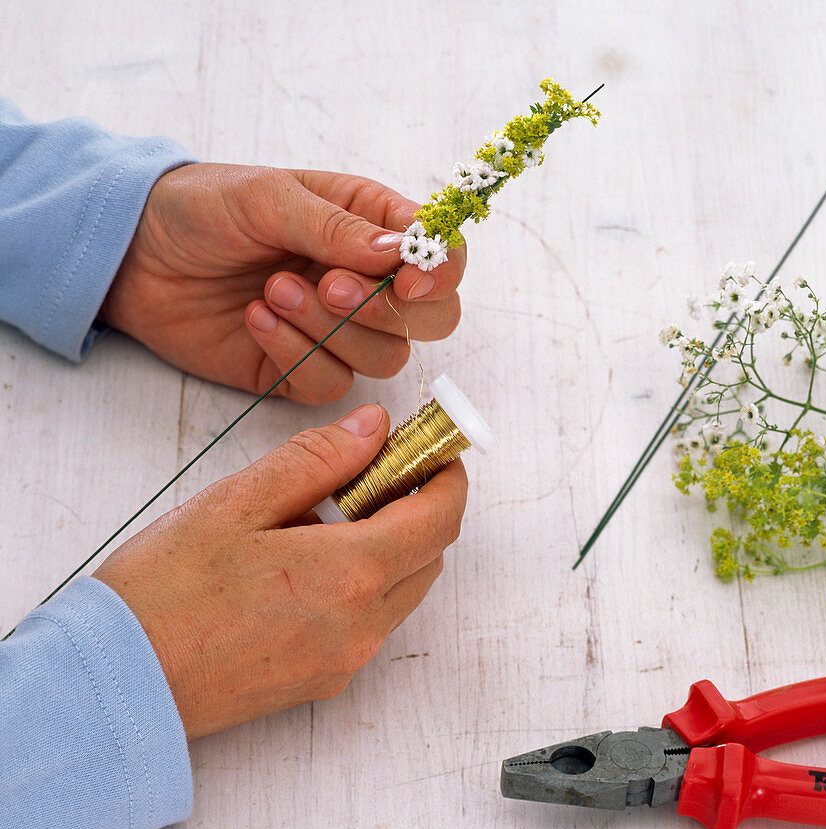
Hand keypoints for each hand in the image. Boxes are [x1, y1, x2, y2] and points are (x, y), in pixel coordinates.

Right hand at [94, 404, 466, 738]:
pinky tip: (302, 566)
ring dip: (388, 546)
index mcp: (350, 573)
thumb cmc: (162, 593)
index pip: (440, 517)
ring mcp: (345, 659)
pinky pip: (369, 622)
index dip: (445, 475)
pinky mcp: (322, 681)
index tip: (430, 450)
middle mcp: (362, 625)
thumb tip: (375, 428)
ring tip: (322, 518)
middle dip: (415, 506)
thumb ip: (318, 460)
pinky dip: (361, 584)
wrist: (112, 684)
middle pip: (429, 554)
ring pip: (401, 589)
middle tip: (368, 473)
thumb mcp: (237, 503)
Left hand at [100, 164, 465, 403]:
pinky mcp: (301, 370)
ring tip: (271, 290)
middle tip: (331, 286)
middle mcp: (366, 282)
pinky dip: (296, 356)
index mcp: (372, 227)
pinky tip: (255, 321)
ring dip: (331, 329)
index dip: (441, 272)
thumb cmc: (203, 208)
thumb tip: (399, 255)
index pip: (444, 256)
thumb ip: (337, 226)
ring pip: (385, 358)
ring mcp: (338, 331)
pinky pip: (330, 384)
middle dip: (388, 310)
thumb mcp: (269, 198)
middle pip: (433, 319)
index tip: (409, 278)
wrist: (133, 254)